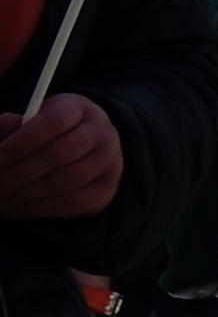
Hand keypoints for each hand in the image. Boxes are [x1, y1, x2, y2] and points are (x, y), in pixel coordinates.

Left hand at [0, 97, 123, 220]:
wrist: (84, 151)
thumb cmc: (47, 135)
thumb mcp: (29, 122)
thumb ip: (11, 125)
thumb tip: (10, 122)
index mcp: (79, 108)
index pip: (54, 121)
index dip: (23, 140)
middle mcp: (102, 133)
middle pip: (59, 154)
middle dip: (19, 172)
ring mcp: (109, 161)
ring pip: (65, 181)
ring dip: (26, 193)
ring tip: (1, 198)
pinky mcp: (105, 188)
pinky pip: (71, 202)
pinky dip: (38, 208)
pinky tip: (16, 208)